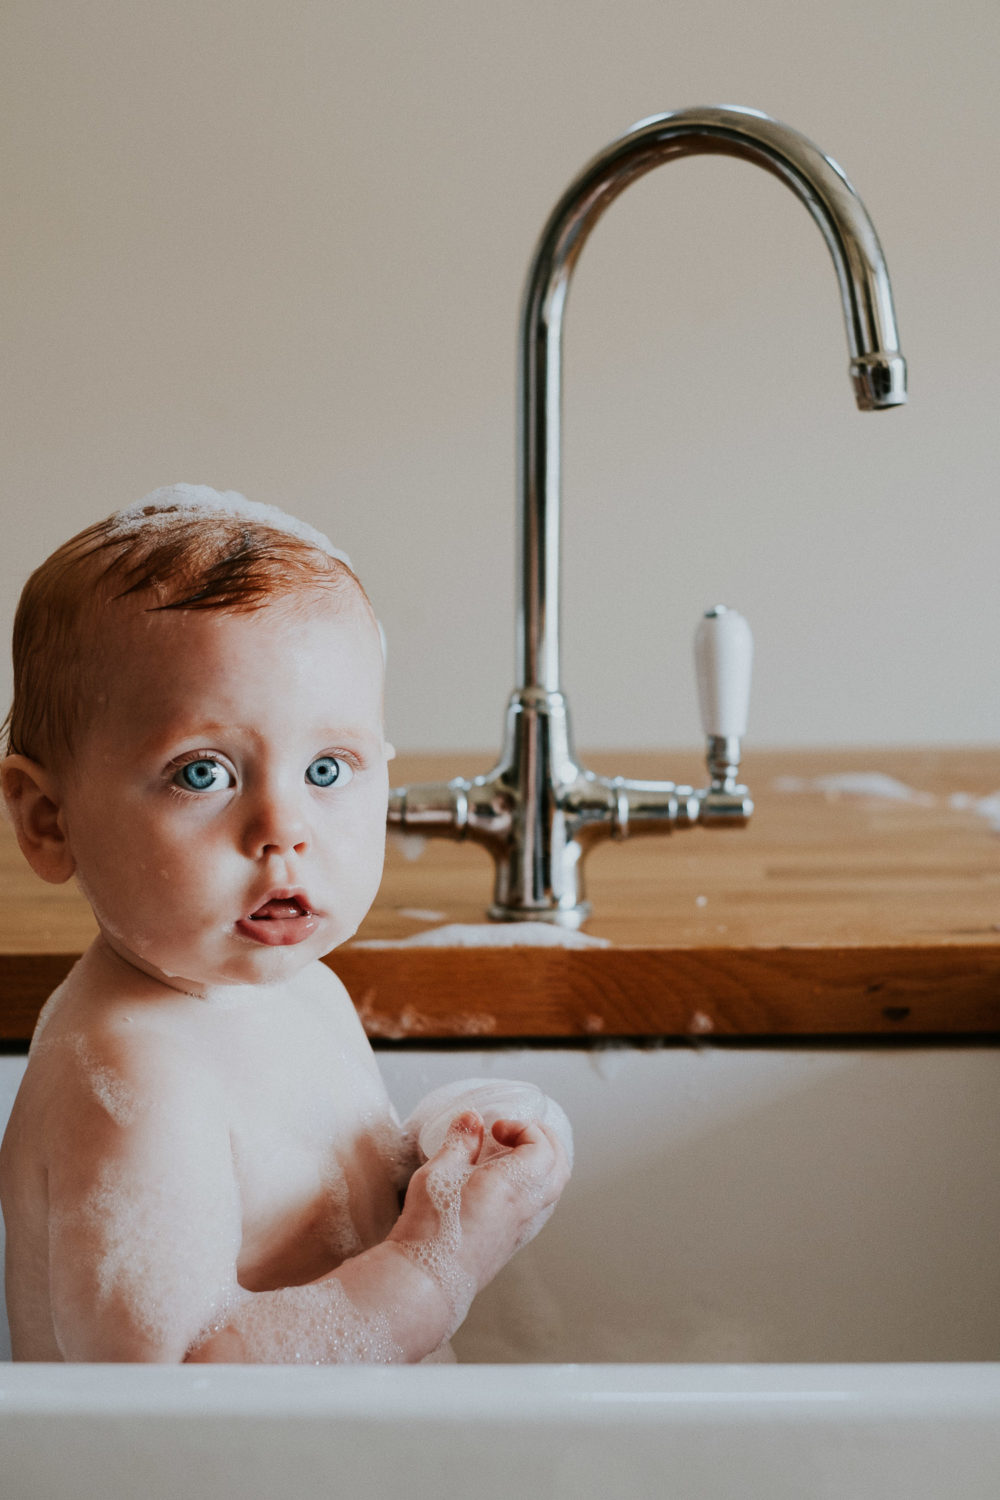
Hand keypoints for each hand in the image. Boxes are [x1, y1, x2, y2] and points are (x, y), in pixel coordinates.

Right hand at [390, 1109, 569, 1295]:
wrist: (428, 1281)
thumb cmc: (431, 1228)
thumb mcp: (437, 1172)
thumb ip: (459, 1141)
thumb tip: (472, 1119)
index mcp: (514, 1185)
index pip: (543, 1146)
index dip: (524, 1128)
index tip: (496, 1128)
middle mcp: (526, 1207)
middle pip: (560, 1167)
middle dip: (545, 1141)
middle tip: (519, 1131)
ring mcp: (523, 1229)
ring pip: (554, 1190)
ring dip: (544, 1164)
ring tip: (515, 1154)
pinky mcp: (512, 1244)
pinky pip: (541, 1209)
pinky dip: (535, 1186)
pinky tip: (508, 1185)